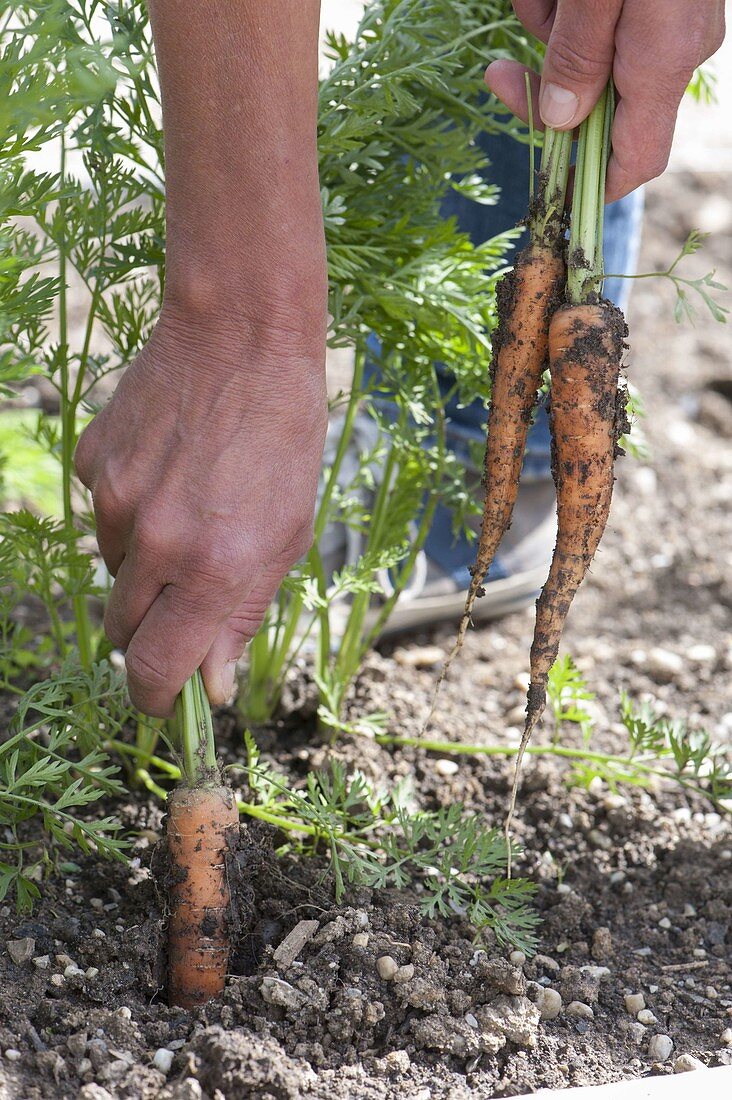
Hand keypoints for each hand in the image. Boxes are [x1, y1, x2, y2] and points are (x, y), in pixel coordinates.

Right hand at [75, 311, 326, 716]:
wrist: (242, 339)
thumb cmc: (282, 439)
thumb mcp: (288, 536)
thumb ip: (243, 615)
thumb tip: (213, 685)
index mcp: (215, 567)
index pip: (159, 668)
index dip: (157, 699)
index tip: (165, 704)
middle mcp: (157, 541)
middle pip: (124, 631)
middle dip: (153, 634)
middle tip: (188, 601)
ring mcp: (115, 501)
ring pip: (113, 573)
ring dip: (145, 568)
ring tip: (190, 513)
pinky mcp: (92, 465)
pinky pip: (101, 517)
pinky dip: (130, 514)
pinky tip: (167, 474)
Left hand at [485, 0, 724, 200]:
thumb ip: (577, 57)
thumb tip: (559, 121)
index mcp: (662, 61)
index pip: (635, 161)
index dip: (589, 184)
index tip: (540, 177)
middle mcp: (671, 49)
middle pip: (597, 105)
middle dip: (544, 81)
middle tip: (495, 73)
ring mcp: (666, 19)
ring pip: (588, 53)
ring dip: (549, 25)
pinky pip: (598, 16)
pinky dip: (565, 0)